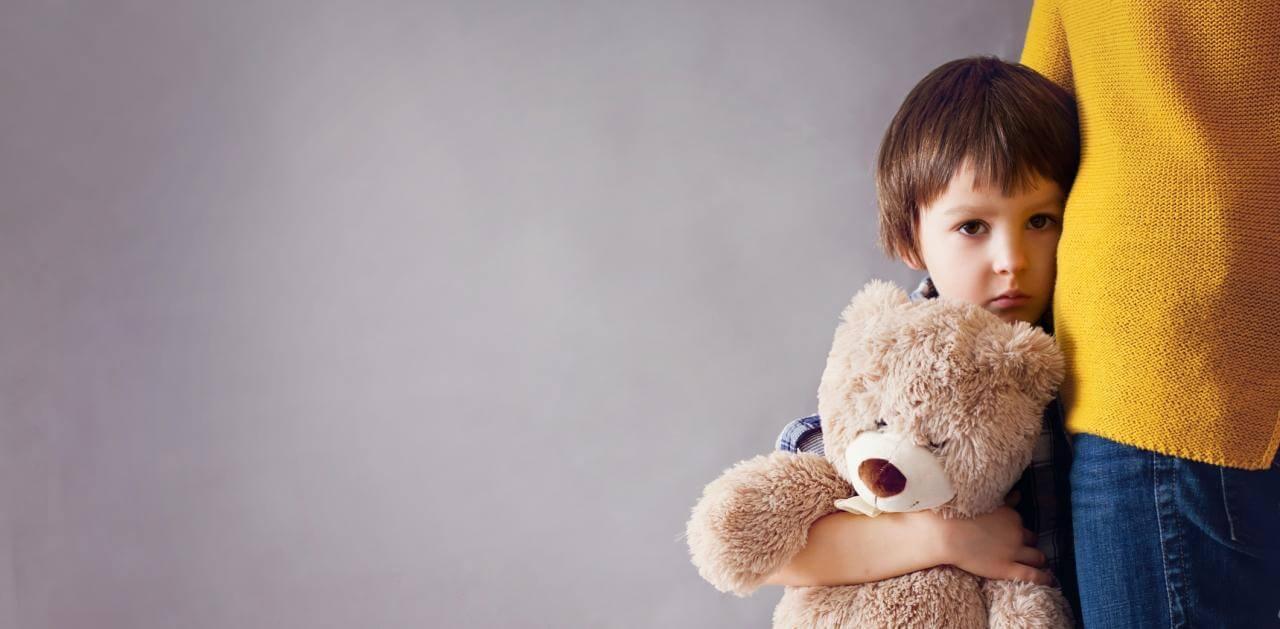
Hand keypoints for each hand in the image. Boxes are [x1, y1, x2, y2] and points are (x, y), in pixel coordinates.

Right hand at [931, 505, 1052, 585]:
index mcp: (1010, 516)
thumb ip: (1004, 499)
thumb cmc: (958, 515)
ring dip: (1040, 560)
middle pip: (1031, 539)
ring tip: (1041, 565)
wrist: (945, 533)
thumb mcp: (984, 502)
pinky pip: (1031, 575)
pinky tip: (1048, 580)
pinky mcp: (1006, 568)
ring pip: (1036, 556)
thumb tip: (1018, 494)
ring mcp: (1012, 551)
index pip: (1021, 523)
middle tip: (1026, 549)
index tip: (1015, 533)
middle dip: (1030, 543)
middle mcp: (1016, 532)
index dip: (1019, 529)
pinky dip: (1043, 578)